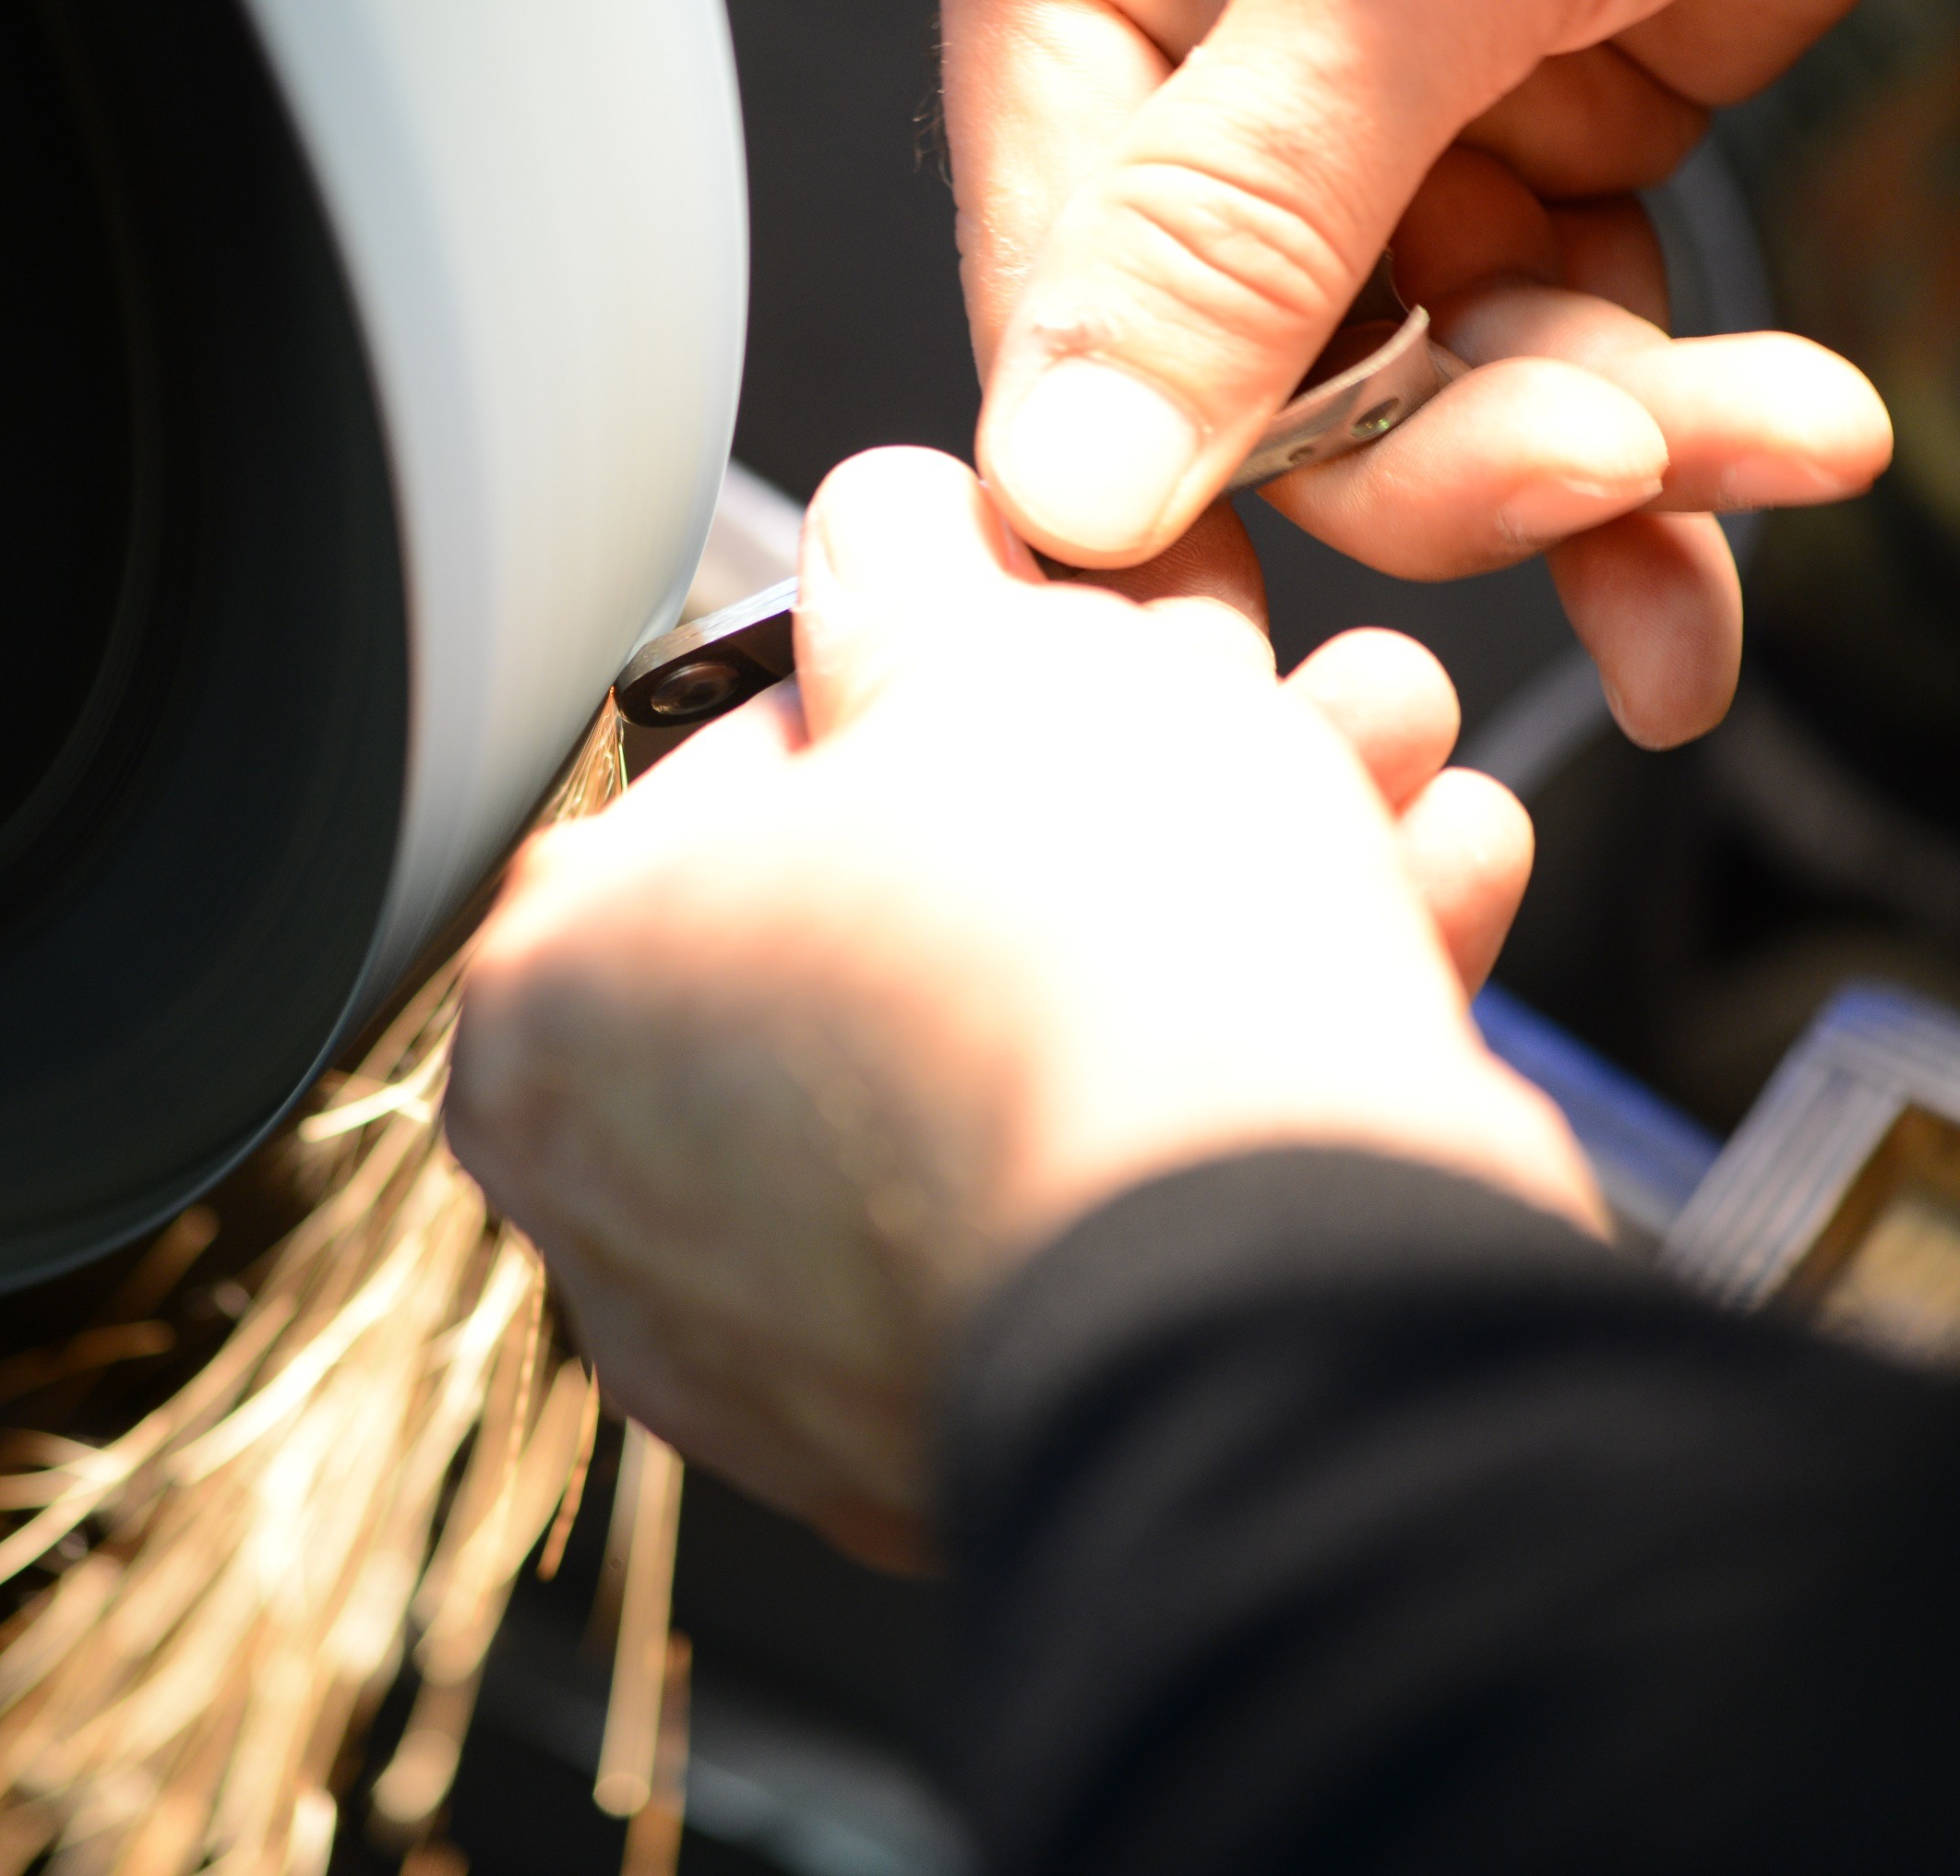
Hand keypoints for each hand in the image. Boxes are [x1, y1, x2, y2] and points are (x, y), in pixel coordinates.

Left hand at [449, 447, 1595, 1569]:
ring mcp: (812, 1357)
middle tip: (1226, 685)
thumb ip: (914, 566)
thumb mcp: (989, 648)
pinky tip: (1401, 919)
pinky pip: (1114, 1194)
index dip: (907, 680)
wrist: (1280, 1280)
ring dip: (1222, 884)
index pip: (712, 785)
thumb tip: (898, 529)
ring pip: (1033, 1054)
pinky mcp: (1004, 1429)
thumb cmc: (1081, 970)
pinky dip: (1245, 1058)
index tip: (1024, 643)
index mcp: (557, 1014)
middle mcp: (645, 1219)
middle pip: (901, 921)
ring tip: (1362, 761)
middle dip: (1105, 777)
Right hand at [917, 0, 1959, 736]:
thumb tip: (1063, 478)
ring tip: (1763, 440)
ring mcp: (1365, 60)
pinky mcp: (1527, 106)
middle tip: (1604, 462)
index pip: (1055, 259)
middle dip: (1442, 439)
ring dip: (1594, 442)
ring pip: (1418, 363)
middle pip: (1247, 346)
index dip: (1161, 462)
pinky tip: (1749, 465)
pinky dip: (1651, 419)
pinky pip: (1547, 326)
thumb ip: (1231, 224)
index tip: (1245, 630)